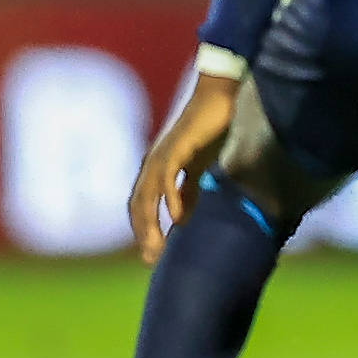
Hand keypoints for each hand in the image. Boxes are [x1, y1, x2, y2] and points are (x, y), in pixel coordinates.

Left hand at [127, 74, 238, 264]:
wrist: (219, 98)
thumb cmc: (209, 130)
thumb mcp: (198, 167)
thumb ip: (189, 190)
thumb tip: (180, 218)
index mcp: (157, 169)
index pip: (141, 206)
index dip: (144, 230)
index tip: (153, 255)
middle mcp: (154, 163)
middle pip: (138, 205)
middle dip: (143, 233)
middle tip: (152, 259)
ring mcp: (163, 155)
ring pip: (148, 195)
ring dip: (150, 223)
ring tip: (157, 247)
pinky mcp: (178, 147)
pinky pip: (168, 177)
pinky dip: (169, 199)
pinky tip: (176, 217)